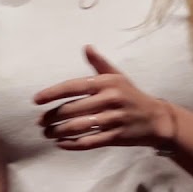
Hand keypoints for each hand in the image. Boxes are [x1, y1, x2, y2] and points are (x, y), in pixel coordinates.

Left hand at [34, 45, 177, 150]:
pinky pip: (90, 142)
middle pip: (72, 109)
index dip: (52, 93)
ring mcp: (113, 119)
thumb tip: (86, 47)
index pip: (73, 87)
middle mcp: (109, 99)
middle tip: (40, 122)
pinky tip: (61, 144)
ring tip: (47, 133)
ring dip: (58, 132)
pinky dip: (73, 144)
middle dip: (52, 117)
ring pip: (78, 127)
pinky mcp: (116, 136)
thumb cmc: (132, 95)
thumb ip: (99, 64)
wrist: (156, 119)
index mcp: (106, 83)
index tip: (36, 100)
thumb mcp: (118, 76)